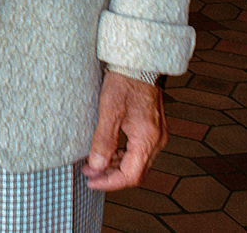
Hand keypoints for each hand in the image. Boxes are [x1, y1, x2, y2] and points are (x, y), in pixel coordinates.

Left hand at [82, 70, 165, 190]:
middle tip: (88, 173)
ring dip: (116, 166)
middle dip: (111, 176)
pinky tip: (109, 151)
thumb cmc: (124, 82)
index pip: (130, 176)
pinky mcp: (154, 129)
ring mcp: (157, 135)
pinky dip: (123, 156)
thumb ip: (103, 140)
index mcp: (147, 139)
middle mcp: (157, 141)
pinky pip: (140, 151)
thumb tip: (96, 166)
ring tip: (94, 164)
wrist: (139, 63)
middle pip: (135, 172)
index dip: (110, 183)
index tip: (91, 182)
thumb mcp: (109, 110)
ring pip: (138, 163)